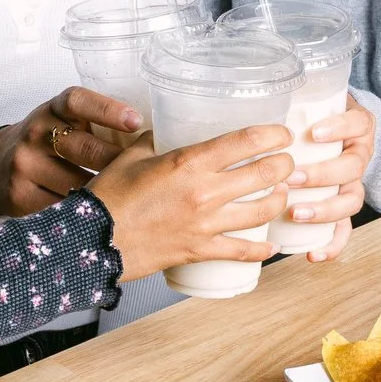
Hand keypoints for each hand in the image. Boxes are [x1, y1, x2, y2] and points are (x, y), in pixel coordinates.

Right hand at [0, 87, 140, 216]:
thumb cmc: (48, 139)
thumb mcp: (66, 121)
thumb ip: (98, 124)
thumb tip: (152, 139)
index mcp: (53, 109)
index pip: (79, 101)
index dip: (108, 110)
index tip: (136, 122)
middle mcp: (36, 132)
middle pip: (83, 148)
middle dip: (116, 163)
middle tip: (143, 175)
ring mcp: (25, 164)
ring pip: (75, 183)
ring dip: (104, 193)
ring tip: (129, 200)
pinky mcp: (18, 194)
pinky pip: (60, 207)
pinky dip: (83, 212)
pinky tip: (100, 216)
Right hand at [85, 123, 295, 282]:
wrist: (93, 241)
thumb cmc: (108, 197)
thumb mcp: (131, 157)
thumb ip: (154, 141)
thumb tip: (163, 131)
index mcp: (189, 162)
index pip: (245, 141)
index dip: (273, 135)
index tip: (283, 133)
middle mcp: (204, 192)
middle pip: (264, 174)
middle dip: (284, 166)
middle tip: (287, 162)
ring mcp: (206, 224)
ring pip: (261, 211)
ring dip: (278, 200)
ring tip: (281, 194)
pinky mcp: (200, 250)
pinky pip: (241, 251)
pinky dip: (261, 250)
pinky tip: (271, 246)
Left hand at [283, 94, 373, 261]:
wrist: (331, 129)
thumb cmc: (312, 114)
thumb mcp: (309, 100)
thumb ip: (292, 98)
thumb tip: (253, 95)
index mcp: (355, 127)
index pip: (359, 125)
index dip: (341, 129)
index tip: (314, 132)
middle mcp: (358, 156)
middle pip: (352, 167)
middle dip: (322, 174)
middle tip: (292, 176)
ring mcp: (352, 183)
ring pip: (351, 200)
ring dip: (325, 209)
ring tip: (295, 213)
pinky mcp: (341, 207)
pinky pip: (344, 230)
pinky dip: (332, 244)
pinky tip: (312, 254)